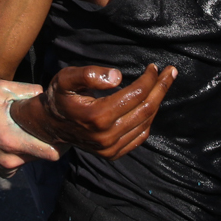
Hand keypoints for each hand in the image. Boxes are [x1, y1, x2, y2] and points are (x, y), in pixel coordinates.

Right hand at [0, 81, 61, 176]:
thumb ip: (26, 90)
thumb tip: (46, 93)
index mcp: (12, 140)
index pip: (51, 152)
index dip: (62, 143)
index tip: (65, 132)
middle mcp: (10, 159)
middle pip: (44, 155)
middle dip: (47, 142)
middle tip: (46, 126)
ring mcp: (5, 168)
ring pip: (32, 158)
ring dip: (32, 146)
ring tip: (23, 130)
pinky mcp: (0, 172)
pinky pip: (20, 162)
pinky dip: (20, 152)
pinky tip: (10, 138)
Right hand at [9, 63, 176, 159]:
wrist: (49, 126)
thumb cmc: (60, 97)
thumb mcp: (66, 78)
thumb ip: (89, 74)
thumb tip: (118, 76)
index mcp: (97, 116)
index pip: (136, 94)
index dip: (149, 78)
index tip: (154, 66)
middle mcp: (106, 136)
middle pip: (145, 108)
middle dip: (161, 88)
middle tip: (171, 72)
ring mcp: (110, 148)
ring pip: (145, 122)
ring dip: (158, 101)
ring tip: (163, 84)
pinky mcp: (113, 154)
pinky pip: (139, 136)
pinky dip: (149, 119)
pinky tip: (150, 104)